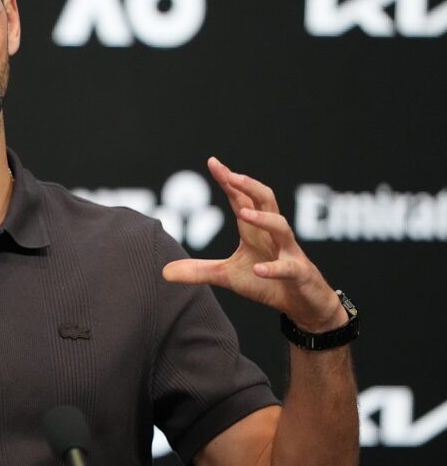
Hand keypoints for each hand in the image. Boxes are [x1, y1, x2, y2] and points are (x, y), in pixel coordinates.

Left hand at [162, 157, 344, 331]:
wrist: (302, 304)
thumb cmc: (267, 283)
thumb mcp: (228, 276)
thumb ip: (199, 270)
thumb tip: (163, 271)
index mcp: (255, 230)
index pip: (242, 199)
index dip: (229, 180)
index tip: (213, 162)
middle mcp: (273, 235)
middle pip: (266, 201)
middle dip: (250, 186)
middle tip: (231, 176)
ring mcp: (289, 253)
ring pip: (281, 227)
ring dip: (263, 219)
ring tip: (243, 213)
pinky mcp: (300, 274)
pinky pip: (288, 267)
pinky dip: (274, 268)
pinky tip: (259, 269)